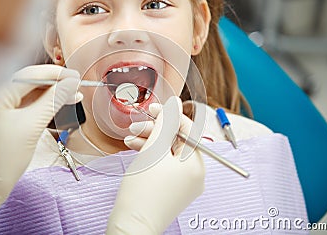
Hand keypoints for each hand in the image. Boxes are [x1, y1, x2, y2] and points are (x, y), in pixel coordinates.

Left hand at [0, 64, 82, 229]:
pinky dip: (37, 102)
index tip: (76, 76)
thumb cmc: (3, 161)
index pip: (29, 74)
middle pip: (27, 80)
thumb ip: (53, 100)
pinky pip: (19, 101)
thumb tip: (70, 83)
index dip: (55, 74)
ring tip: (71, 95)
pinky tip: (55, 102)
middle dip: (53, 83)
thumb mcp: (33, 126)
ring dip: (48, 93)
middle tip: (76, 85)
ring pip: (25, 91)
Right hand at [107, 96, 204, 233]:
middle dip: (155, 131)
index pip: (187, 130)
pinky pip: (164, 166)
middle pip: (176, 142)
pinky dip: (150, 157)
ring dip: (149, 142)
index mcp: (196, 165)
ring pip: (167, 153)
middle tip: (136, 126)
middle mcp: (194, 175)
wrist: (132, 225)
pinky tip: (135, 150)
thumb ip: (165, 123)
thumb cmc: (143, 190)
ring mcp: (183, 184)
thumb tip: (175, 104)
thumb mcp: (154, 149)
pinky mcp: (171, 190)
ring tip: (129, 139)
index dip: (169, 116)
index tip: (152, 109)